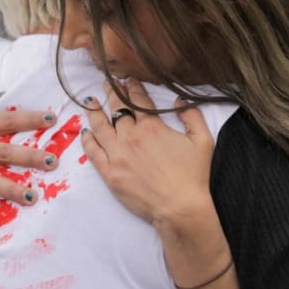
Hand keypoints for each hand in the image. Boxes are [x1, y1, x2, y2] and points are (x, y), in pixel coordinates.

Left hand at [80, 80, 215, 231]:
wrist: (180, 208)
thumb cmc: (194, 176)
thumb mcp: (202, 141)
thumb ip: (192, 116)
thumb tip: (179, 100)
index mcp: (152, 127)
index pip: (138, 100)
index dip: (132, 87)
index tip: (127, 79)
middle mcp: (131, 138)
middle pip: (116, 109)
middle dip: (111, 93)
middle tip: (106, 83)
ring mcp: (118, 156)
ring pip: (100, 127)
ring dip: (95, 112)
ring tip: (91, 102)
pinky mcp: (110, 174)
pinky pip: (93, 153)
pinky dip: (88, 140)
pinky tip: (86, 132)